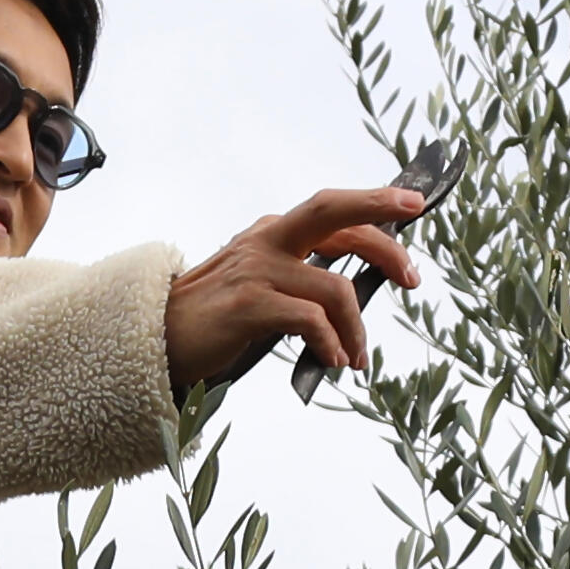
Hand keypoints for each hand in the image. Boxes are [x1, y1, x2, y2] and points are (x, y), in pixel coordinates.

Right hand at [166, 186, 428, 392]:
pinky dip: (330, 344)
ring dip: (356, 329)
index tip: (414, 206)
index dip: (376, 206)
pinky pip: (309, 321)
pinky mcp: (247, 303)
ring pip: (334, 287)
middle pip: (333, 214)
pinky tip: (332, 362)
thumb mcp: (261, 286)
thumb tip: (352, 294)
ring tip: (357, 359)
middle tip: (412, 276)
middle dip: (383, 237)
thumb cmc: (213, 319)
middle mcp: (267, 241)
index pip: (333, 212)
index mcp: (273, 233)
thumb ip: (299, 279)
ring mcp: (256, 269)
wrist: (155, 339)